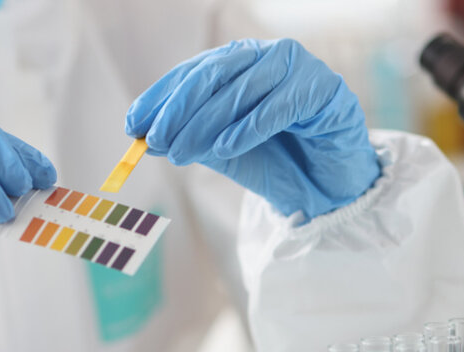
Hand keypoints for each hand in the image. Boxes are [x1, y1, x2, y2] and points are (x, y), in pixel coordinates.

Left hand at [126, 38, 379, 219]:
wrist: (330, 184)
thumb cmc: (277, 159)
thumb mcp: (223, 149)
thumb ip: (191, 137)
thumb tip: (145, 136)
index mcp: (241, 61)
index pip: (193, 72)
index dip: (160, 97)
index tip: (133, 125)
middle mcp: (267, 56)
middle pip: (214, 74)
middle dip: (179, 109)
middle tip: (155, 140)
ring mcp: (298, 67)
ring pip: (243, 89)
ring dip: (206, 123)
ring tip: (181, 152)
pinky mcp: (325, 88)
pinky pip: (279, 106)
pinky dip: (249, 126)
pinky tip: (225, 146)